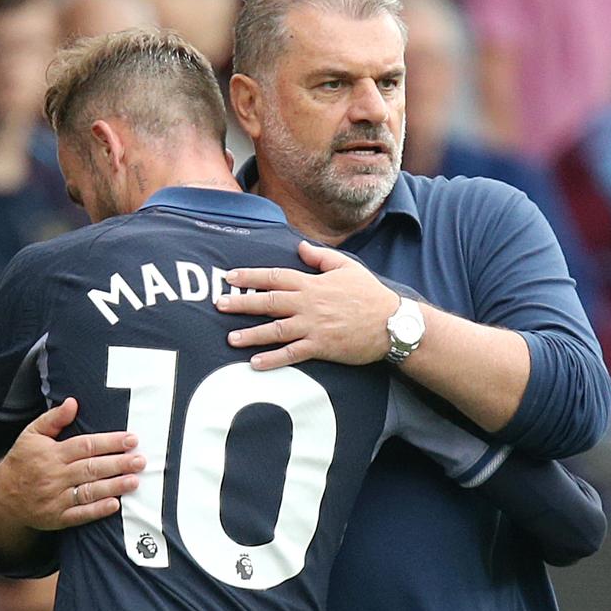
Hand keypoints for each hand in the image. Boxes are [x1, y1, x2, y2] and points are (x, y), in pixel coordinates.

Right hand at [0, 397, 145, 533]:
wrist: (3, 497)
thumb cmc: (23, 461)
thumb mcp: (31, 435)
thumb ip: (53, 419)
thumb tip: (73, 402)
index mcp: (51, 453)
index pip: (85, 446)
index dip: (109, 442)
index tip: (131, 439)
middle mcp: (54, 476)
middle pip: (90, 468)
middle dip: (118, 464)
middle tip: (140, 460)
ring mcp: (55, 498)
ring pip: (88, 492)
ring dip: (113, 486)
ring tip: (134, 481)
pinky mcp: (56, 518)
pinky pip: (79, 515)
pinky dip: (97, 511)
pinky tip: (114, 505)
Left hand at [216, 241, 398, 369]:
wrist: (391, 323)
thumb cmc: (369, 294)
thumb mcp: (346, 267)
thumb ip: (320, 257)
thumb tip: (299, 246)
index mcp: (312, 284)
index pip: (275, 276)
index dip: (250, 276)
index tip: (230, 277)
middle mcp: (308, 304)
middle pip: (268, 302)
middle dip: (242, 303)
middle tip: (219, 305)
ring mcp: (313, 327)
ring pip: (275, 330)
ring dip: (251, 334)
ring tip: (230, 339)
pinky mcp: (321, 347)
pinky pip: (292, 354)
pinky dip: (273, 359)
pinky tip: (255, 363)